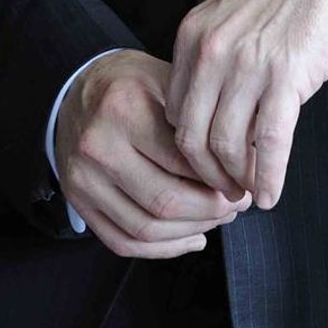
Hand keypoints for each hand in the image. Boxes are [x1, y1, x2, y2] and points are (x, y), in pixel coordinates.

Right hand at [55, 49, 250, 257]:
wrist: (77, 91)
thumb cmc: (130, 84)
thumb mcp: (167, 78)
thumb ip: (201, 116)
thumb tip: (250, 154)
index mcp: (124, 109)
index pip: (183, 161)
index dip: (221, 177)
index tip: (246, 179)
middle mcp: (98, 147)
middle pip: (165, 201)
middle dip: (211, 210)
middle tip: (238, 203)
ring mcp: (83, 179)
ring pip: (146, 228)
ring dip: (192, 230)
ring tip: (219, 218)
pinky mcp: (77, 202)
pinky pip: (122, 242)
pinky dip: (163, 249)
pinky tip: (192, 237)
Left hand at [166, 0, 327, 210]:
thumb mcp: (233, 19)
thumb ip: (216, 62)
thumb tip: (218, 119)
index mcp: (194, 36)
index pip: (176, 111)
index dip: (189, 149)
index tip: (205, 166)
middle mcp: (213, 52)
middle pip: (192, 137)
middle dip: (207, 175)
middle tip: (224, 192)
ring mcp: (248, 65)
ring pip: (227, 145)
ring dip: (237, 181)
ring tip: (248, 195)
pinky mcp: (286, 77)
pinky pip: (268, 142)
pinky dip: (267, 176)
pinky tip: (269, 194)